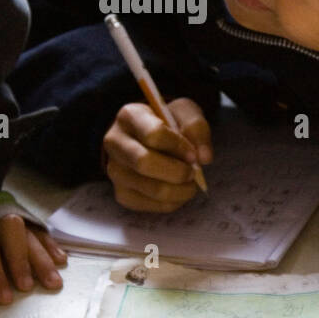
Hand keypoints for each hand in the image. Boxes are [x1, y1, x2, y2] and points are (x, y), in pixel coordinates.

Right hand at [101, 98, 211, 212]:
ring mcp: (114, 170)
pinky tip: (178, 192)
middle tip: (192, 173)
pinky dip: (171, 203)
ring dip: (178, 190)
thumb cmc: (168, 122)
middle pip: (144, 163)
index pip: (153, 134)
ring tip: (189, 184)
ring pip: (149, 188)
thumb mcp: (184, 112)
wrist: (150, 137)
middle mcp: (114, 142)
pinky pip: (149, 205)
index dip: (178, 147)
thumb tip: (204, 157)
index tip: (193, 155)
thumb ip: (196, 127)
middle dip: (177, 172)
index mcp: (129, 116)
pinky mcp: (121, 193)